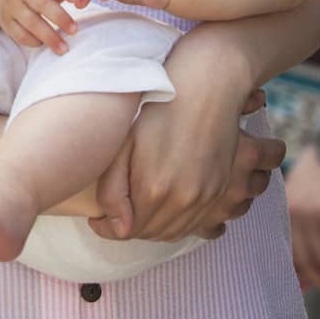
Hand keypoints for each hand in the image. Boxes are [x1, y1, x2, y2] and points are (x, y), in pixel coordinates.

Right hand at [0, 0, 79, 55]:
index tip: (77, 0)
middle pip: (40, 2)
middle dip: (60, 17)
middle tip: (75, 30)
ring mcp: (11, 4)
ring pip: (30, 21)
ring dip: (49, 36)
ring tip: (65, 48)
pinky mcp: (5, 21)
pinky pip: (19, 34)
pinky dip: (34, 41)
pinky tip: (45, 45)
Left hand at [90, 45, 281, 242]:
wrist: (209, 85)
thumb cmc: (160, 105)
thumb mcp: (125, 141)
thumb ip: (114, 189)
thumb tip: (118, 228)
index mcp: (155, 188)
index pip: (127, 231)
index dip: (108, 229)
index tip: (97, 221)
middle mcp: (184, 200)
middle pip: (152, 233)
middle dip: (130, 227)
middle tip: (115, 214)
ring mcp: (207, 197)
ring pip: (176, 232)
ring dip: (155, 228)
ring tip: (139, 210)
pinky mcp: (222, 190)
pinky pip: (202, 224)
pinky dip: (182, 224)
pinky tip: (169, 209)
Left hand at [286, 146, 319, 288]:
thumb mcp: (304, 185)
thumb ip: (301, 210)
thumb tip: (305, 244)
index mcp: (285, 204)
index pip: (287, 247)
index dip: (297, 270)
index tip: (306, 283)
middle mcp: (294, 210)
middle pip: (302, 257)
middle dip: (316, 276)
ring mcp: (312, 211)